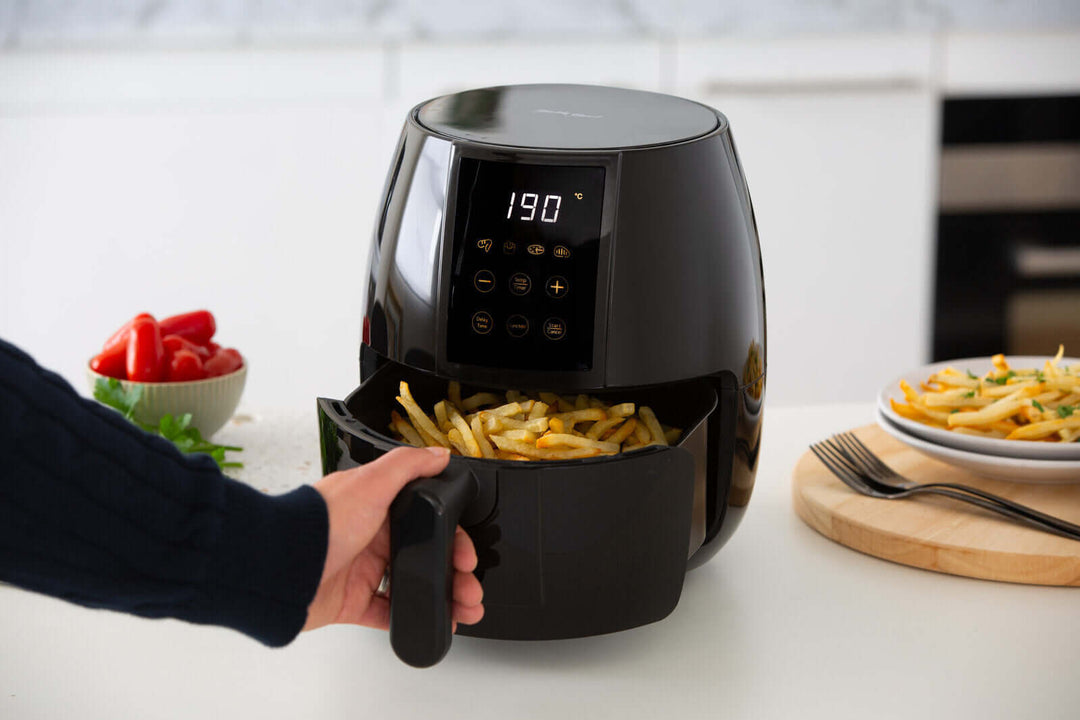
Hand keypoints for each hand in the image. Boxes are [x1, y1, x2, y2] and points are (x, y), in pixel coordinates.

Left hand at [302, 446, 483, 632]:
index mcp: (377, 506)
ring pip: (412, 584)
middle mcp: (371, 537)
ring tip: (463, 608)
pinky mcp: (351, 602)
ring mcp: (362, 571)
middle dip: (454, 572)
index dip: (453, 537)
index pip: (427, 520)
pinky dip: (411, 618)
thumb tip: (438, 454)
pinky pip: (387, 613)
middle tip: (471, 586)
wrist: (282, 567)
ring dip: (441, 595)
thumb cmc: (320, 522)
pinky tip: (431, 621)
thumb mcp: (369, 482)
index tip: (467, 554)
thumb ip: (407, 466)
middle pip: (424, 554)